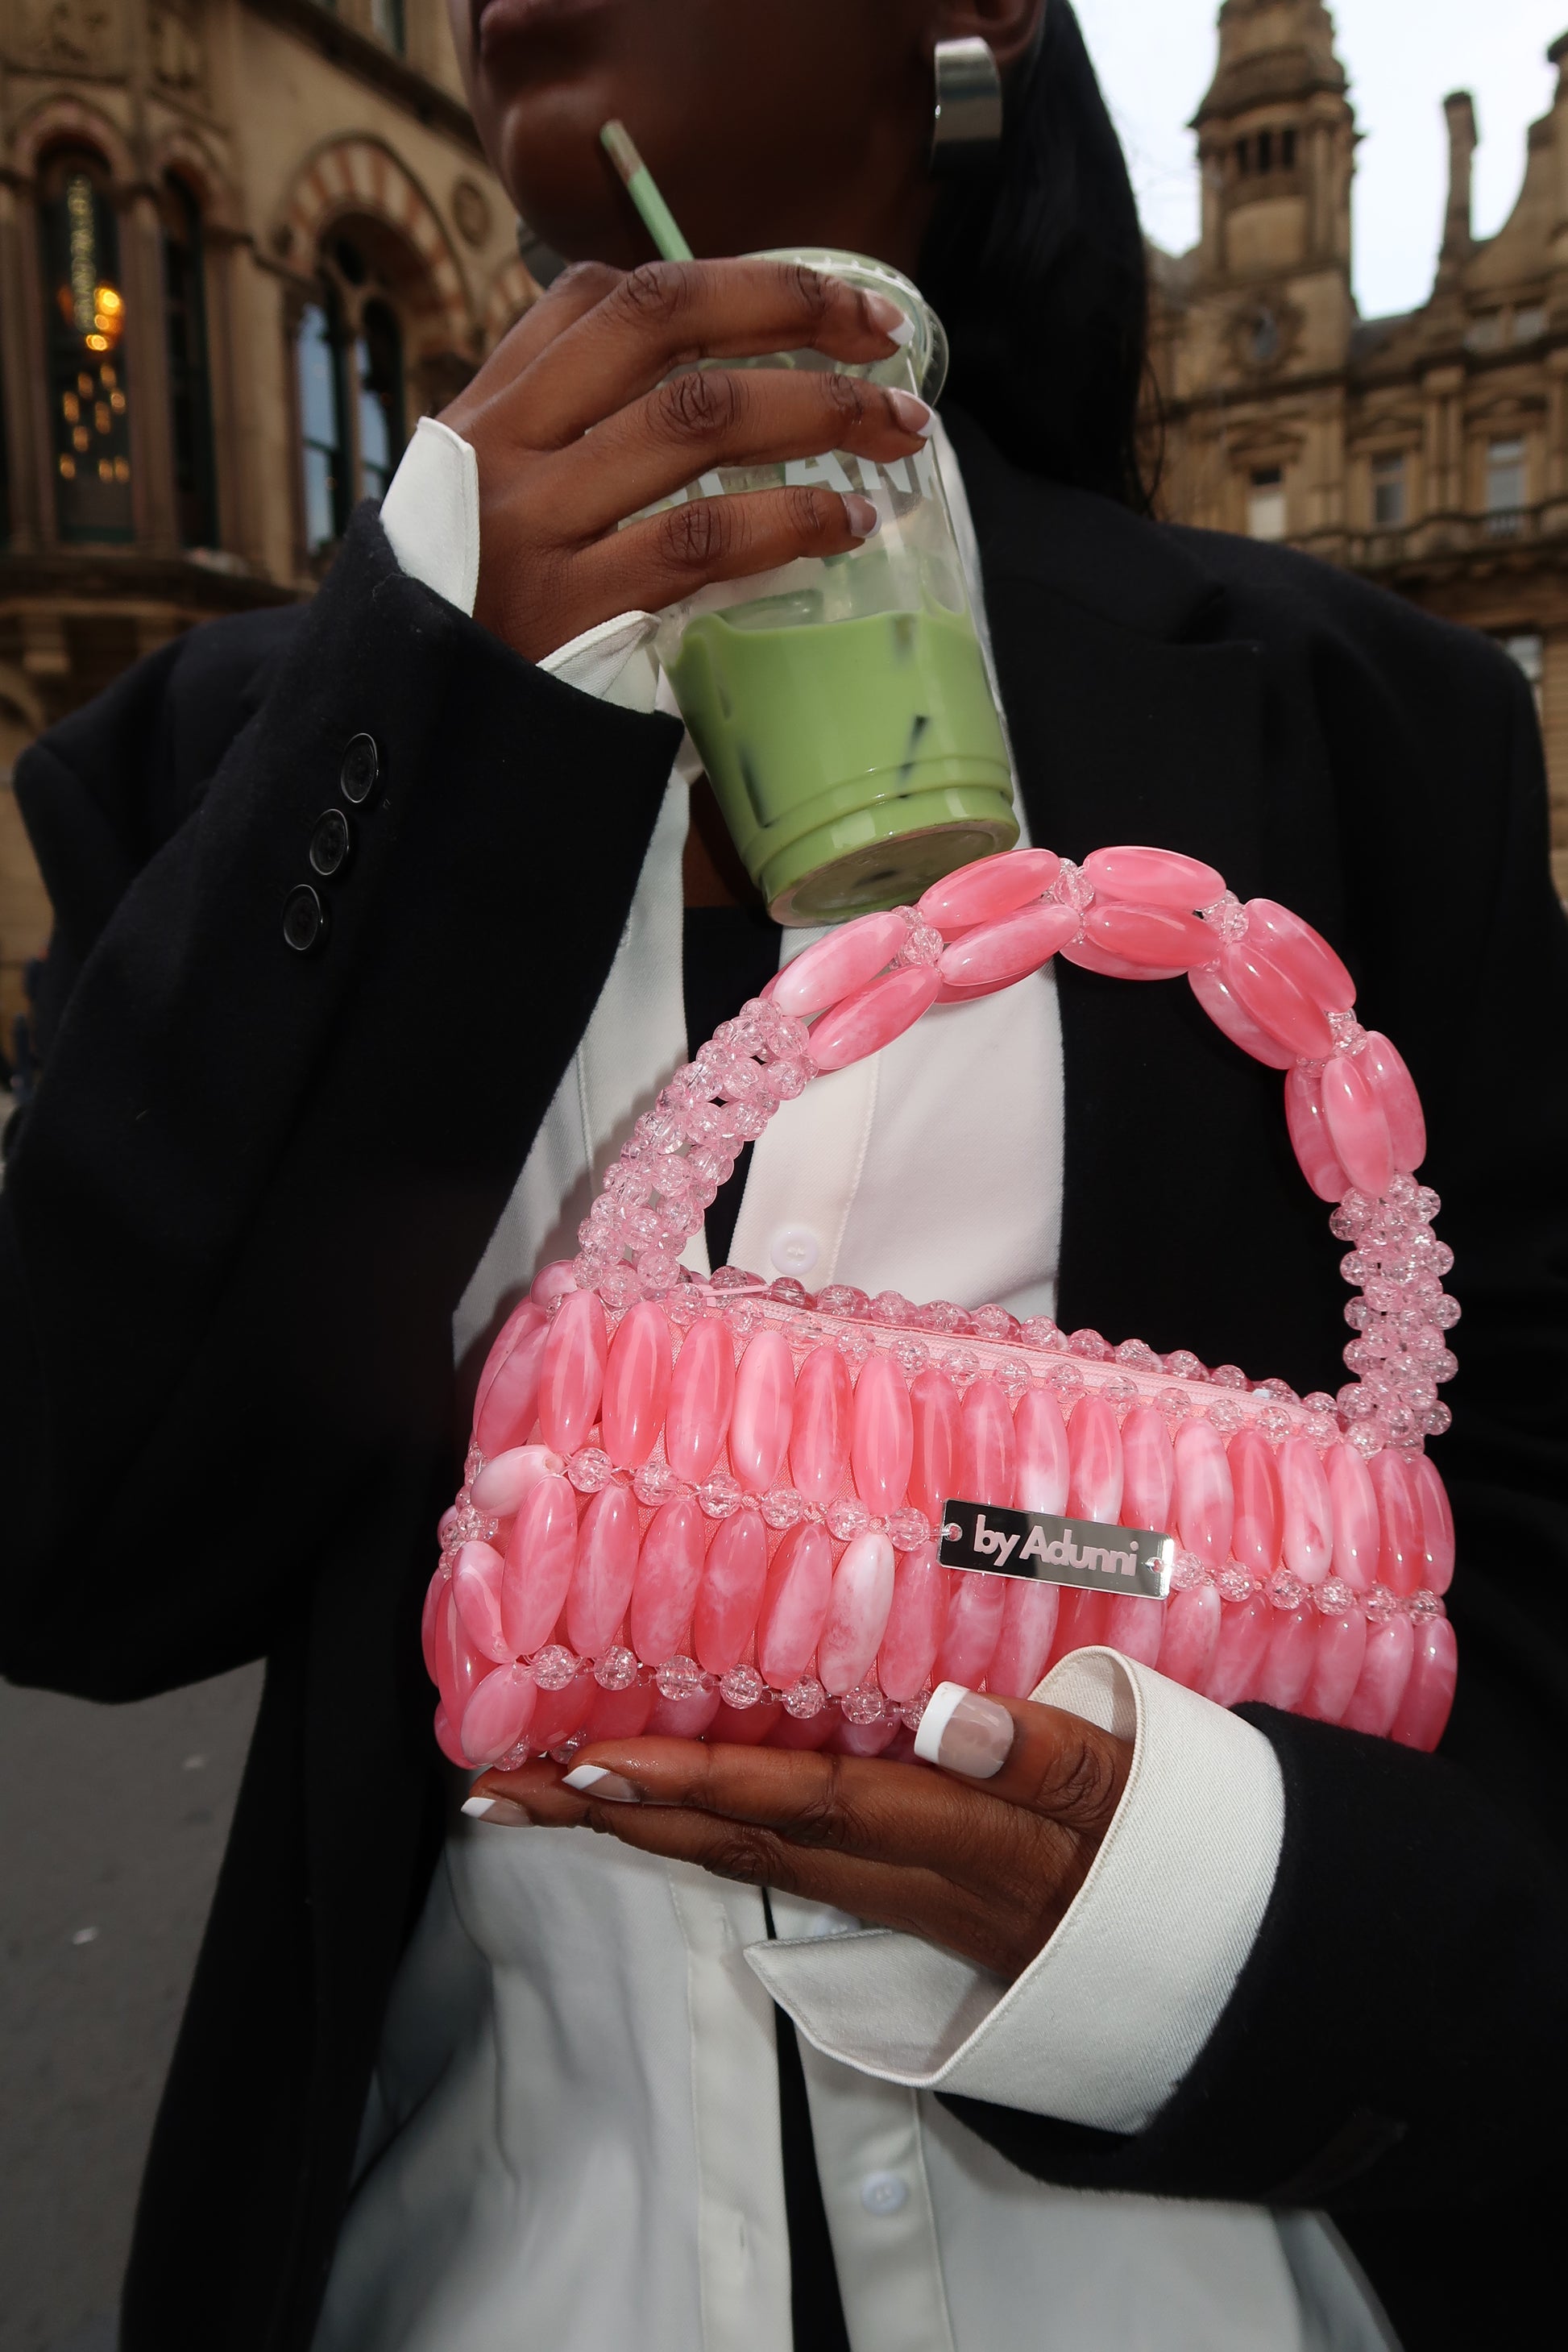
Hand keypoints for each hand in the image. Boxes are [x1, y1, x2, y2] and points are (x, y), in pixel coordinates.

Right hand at [439, 257, 934, 663]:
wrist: (402, 737)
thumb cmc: (470, 629)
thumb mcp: (489, 513)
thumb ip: (571, 451)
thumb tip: (718, 403)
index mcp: (487, 411)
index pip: (605, 298)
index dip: (728, 281)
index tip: (819, 301)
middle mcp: (504, 447)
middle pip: (662, 323)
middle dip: (791, 308)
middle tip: (885, 333)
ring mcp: (535, 526)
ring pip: (698, 417)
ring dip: (818, 409)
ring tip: (896, 429)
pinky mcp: (572, 612)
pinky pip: (701, 539)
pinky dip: (790, 517)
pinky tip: (844, 523)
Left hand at [468, 1688, 1131, 1981]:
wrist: (1194, 1954)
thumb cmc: (1159, 1846)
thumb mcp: (1122, 1794)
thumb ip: (1040, 1753)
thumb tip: (947, 1711)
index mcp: (945, 1837)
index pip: (797, 1802)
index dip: (691, 1785)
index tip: (588, 1761)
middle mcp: (894, 1873)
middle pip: (730, 1844)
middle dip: (610, 1817)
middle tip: (495, 1791)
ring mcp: (884, 1891)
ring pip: (736, 1858)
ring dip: (631, 1826)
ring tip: (533, 1793)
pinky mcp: (889, 1890)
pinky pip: (768, 1858)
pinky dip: (691, 1831)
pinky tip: (642, 1810)